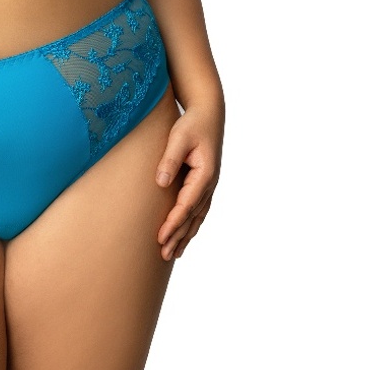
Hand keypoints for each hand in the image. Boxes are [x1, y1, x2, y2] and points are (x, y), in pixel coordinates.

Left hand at [155, 100, 223, 260]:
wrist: (208, 114)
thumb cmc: (192, 124)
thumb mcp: (179, 138)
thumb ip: (170, 160)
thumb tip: (160, 183)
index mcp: (205, 174)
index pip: (186, 205)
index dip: (173, 223)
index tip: (160, 237)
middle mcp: (209, 184)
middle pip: (193, 217)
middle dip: (178, 236)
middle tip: (163, 254)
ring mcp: (209, 185)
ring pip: (197, 217)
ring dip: (186, 235)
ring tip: (173, 254)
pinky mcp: (204, 183)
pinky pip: (198, 210)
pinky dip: (191, 225)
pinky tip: (184, 236)